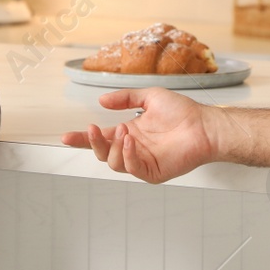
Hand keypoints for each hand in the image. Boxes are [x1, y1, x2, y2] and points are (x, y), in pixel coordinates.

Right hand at [60, 87, 217, 183]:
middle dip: (92, 142)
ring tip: (124, 130)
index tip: (66, 136)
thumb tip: (102, 100)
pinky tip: (130, 141)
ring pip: (114, 163)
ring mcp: (143, 162)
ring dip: (113, 146)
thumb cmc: (183, 112)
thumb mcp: (149, 97)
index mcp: (130, 133)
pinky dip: (127, 155)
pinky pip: (132, 169)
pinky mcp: (153, 172)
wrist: (204, 125)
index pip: (101, 138)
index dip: (82, 139)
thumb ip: (125, 98)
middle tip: (93, 129)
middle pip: (102, 153)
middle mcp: (133, 148)